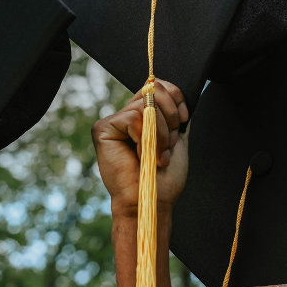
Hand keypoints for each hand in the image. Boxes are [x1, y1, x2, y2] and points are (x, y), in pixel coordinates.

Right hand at [92, 79, 189, 216]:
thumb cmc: (162, 178)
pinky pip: (133, 118)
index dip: (175, 98)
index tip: (184, 119)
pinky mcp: (103, 129)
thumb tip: (175, 92)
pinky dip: (145, 139)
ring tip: (158, 156)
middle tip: (169, 144)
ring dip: (160, 133)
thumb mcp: (174, 139)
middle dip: (170, 116)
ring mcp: (113, 122)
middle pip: (153, 88)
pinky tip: (142, 157)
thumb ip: (173, 116)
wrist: (151, 200)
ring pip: (146, 106)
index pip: (157, 86)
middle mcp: (126, 115)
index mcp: (142, 117)